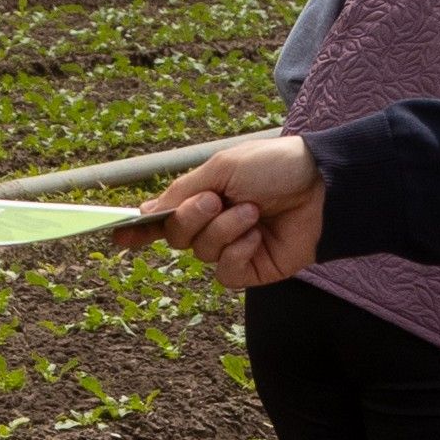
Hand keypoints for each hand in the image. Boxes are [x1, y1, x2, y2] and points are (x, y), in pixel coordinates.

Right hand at [150, 135, 323, 287]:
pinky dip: (238, 252)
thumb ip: (182, 192)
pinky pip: (226, 272)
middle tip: (217, 200)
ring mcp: (234, 248)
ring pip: (202, 254)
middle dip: (192, 219)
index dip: (139, 229)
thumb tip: (145, 212)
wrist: (322, 186)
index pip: (164, 218)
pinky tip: (257, 237)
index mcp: (204, 196)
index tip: (117, 236)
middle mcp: (215, 224)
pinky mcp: (253, 269)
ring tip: (253, 212)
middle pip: (177, 238)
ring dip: (225, 230)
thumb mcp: (221, 169)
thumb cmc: (274, 167)